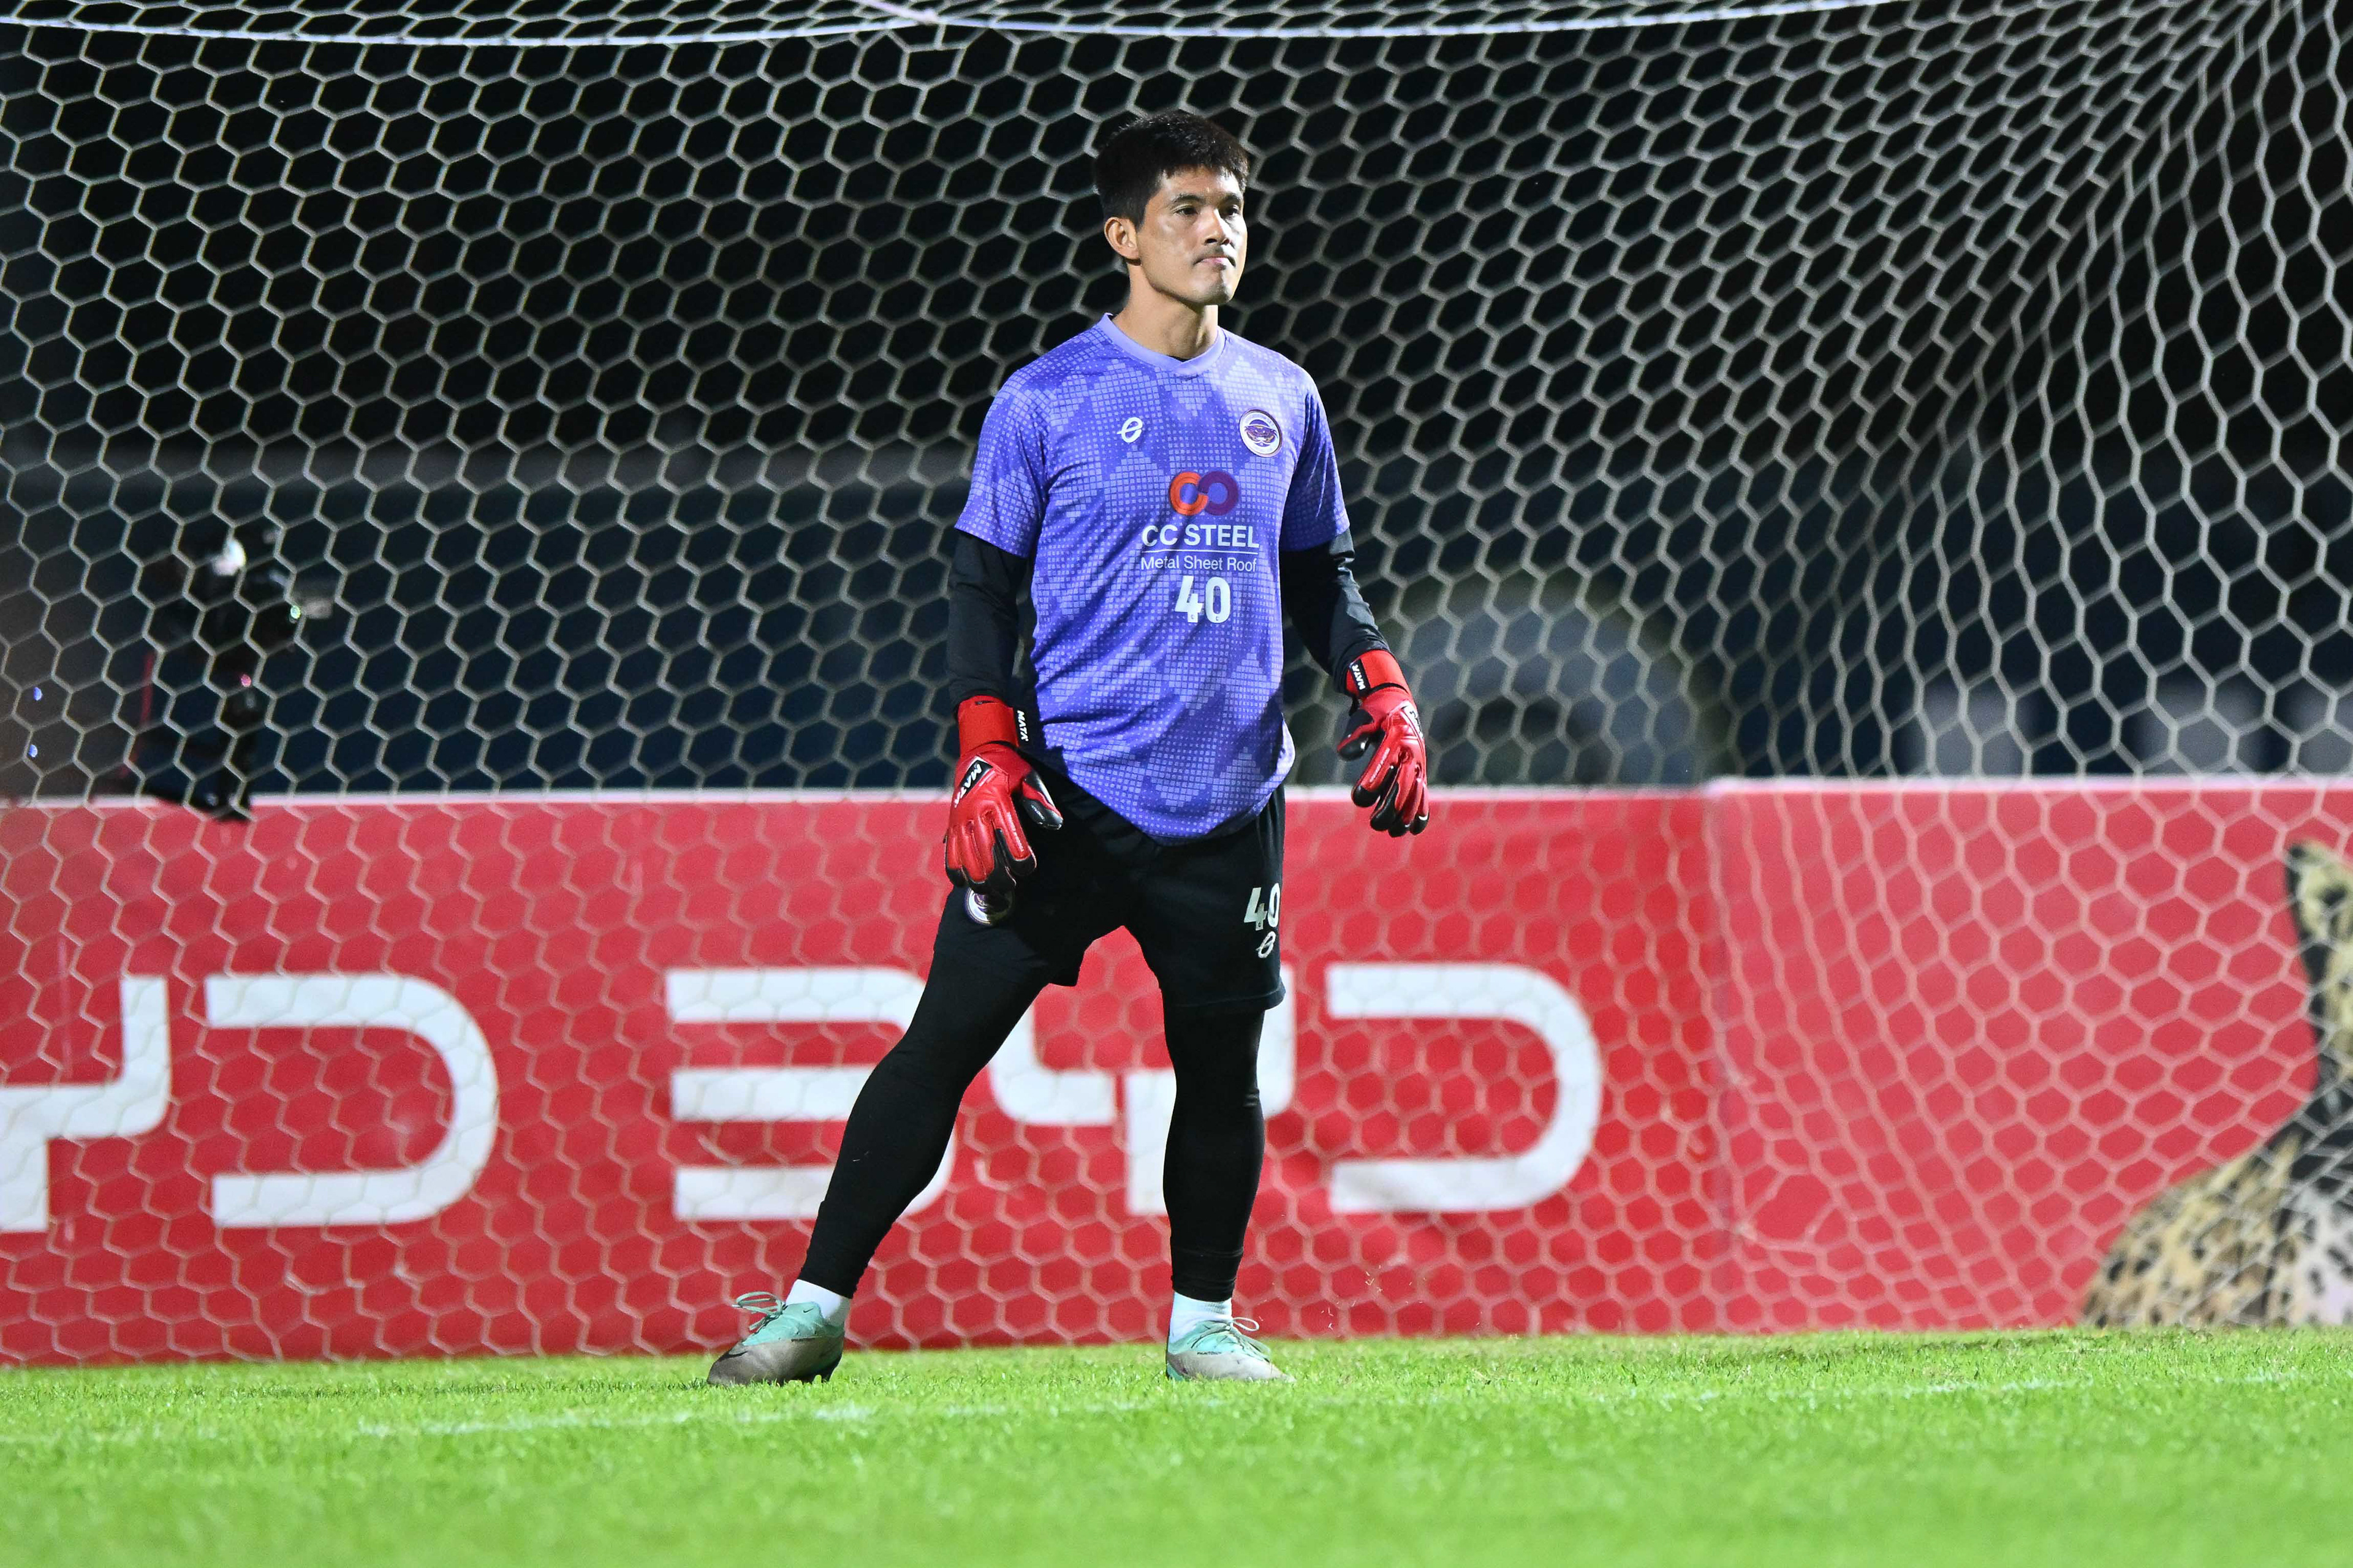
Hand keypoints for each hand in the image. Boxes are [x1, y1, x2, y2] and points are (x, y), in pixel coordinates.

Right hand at [944, 695, 1062, 897]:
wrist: (978, 755)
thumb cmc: (1008, 768)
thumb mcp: (1028, 777)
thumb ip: (1041, 800)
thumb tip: (1055, 823)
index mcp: (997, 801)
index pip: (1010, 838)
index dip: (1020, 859)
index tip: (1027, 869)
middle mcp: (976, 812)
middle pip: (986, 854)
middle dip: (999, 875)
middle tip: (1010, 886)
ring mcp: (960, 820)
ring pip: (966, 858)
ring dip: (978, 878)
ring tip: (991, 890)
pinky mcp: (951, 824)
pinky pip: (949, 852)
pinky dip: (956, 870)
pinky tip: (965, 883)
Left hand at [1337, 650, 1428, 836]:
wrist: (1397, 705)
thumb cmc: (1376, 713)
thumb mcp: (1365, 718)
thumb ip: (1357, 735)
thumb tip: (1346, 753)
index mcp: (1398, 737)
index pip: (1385, 763)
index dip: (1373, 781)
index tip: (1358, 797)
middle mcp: (1412, 753)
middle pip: (1404, 785)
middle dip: (1391, 807)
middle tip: (1375, 824)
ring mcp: (1418, 764)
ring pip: (1416, 794)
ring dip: (1406, 815)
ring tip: (1393, 832)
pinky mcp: (1420, 771)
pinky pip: (1423, 793)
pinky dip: (1420, 811)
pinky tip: (1414, 829)